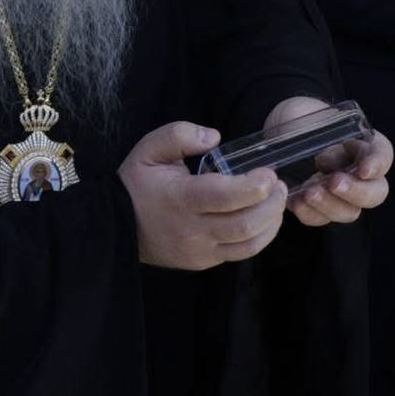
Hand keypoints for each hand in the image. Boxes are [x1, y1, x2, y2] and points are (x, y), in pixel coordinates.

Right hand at [118, 122, 286, 269]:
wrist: (116, 225)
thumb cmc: (137, 183)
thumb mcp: (149, 149)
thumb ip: (179, 134)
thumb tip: (214, 137)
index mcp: (180, 199)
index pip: (224, 198)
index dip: (253, 187)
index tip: (268, 174)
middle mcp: (192, 230)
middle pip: (244, 225)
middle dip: (271, 205)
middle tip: (278, 186)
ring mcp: (199, 250)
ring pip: (248, 245)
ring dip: (271, 224)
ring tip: (277, 202)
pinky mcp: (203, 261)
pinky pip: (239, 254)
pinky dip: (259, 237)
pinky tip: (264, 219)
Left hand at [260, 97, 392, 225]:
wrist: (279, 132)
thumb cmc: (297, 118)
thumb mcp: (303, 113)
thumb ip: (311, 126)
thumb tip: (307, 142)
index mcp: (363, 143)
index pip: (382, 154)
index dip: (377, 164)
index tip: (363, 169)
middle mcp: (358, 171)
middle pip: (376, 192)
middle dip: (357, 192)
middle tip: (334, 183)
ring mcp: (341, 193)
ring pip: (351, 211)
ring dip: (331, 206)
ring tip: (309, 193)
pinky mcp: (320, 206)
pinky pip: (322, 218)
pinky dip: (310, 213)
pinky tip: (295, 202)